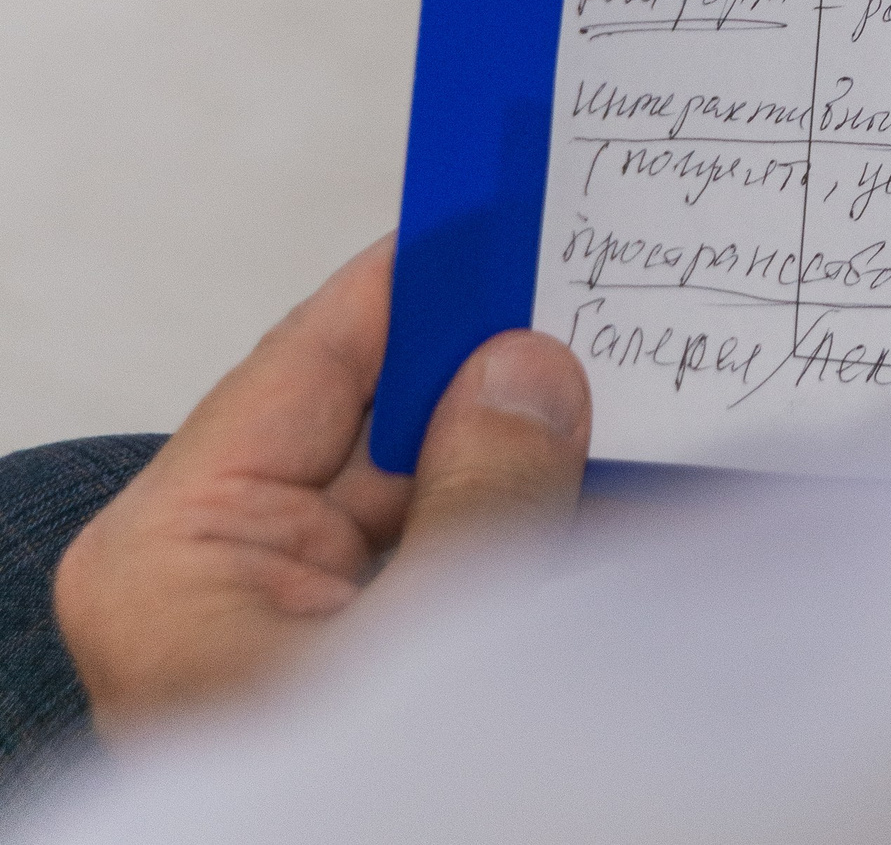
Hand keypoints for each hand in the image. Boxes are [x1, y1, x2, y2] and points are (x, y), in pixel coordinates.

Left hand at [53, 238, 590, 732]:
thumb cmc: (342, 816)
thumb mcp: (420, 653)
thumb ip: (481, 498)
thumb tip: (528, 371)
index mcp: (172, 553)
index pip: (308, 354)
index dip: (412, 275)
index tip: (499, 205)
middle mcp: (216, 575)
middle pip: (375, 420)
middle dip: (485, 370)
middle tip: (596, 305)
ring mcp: (283, 627)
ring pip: (422, 490)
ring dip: (515, 456)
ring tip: (618, 393)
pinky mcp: (347, 671)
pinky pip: (440, 563)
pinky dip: (512, 528)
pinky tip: (602, 487)